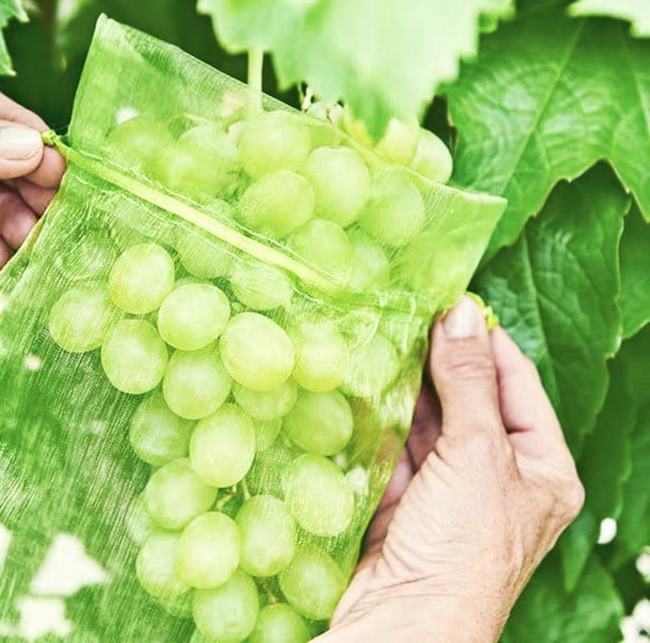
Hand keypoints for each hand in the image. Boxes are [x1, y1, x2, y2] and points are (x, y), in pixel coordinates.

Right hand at [323, 296, 583, 642]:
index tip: (451, 302)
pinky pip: (398, 441)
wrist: (405, 623)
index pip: (516, 383)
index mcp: (542, 467)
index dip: (485, 341)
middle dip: (441, 360)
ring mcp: (451, 484)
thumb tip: (462, 313)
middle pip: (470, 397)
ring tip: (384, 339)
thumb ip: (470, 379)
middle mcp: (500, 473)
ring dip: (408, 385)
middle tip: (409, 315)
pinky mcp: (409, 494)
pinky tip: (368, 382)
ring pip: (430, 417)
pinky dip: (384, 414)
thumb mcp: (477, 452)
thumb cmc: (463, 546)